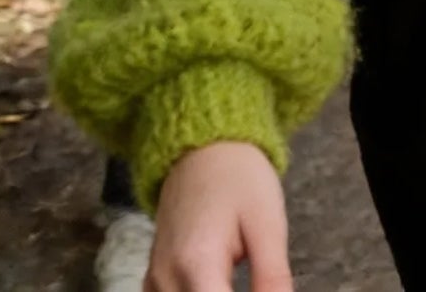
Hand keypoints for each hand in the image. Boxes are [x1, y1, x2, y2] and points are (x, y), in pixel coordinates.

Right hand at [150, 142, 290, 290]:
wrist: (202, 148)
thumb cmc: (239, 178)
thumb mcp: (268, 223)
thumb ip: (272, 277)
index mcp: (196, 264)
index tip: (265, 288)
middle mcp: (167, 278)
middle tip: (259, 280)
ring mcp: (155, 279)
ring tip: (235, 278)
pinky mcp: (154, 278)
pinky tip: (217, 285)